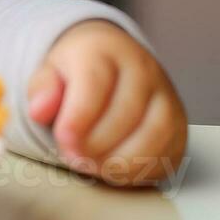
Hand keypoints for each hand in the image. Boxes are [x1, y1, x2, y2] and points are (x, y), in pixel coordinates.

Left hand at [26, 20, 186, 185]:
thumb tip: (39, 110)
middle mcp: (143, 68)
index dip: (78, 118)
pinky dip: (139, 170)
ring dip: (118, 161)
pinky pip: (167, 153)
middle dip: (95, 144)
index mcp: (106, 49)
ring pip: (154, 135)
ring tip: (91, 165)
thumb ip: (42, 89)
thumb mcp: (49, 70)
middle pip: (126, 113)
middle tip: (72, 156)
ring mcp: (166, 96)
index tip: (63, 139)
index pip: (96, 84)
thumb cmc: (76, 71)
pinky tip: (113, 169)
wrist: (111, 60)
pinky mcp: (179, 124)